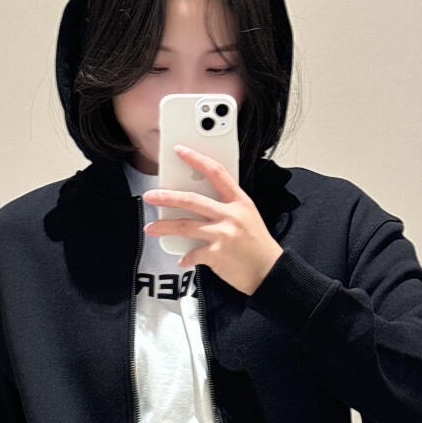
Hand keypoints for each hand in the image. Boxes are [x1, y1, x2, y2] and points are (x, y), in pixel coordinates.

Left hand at [142, 145, 282, 294]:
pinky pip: (192, 254)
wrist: (270, 271)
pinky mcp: (216, 254)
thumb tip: (198, 205)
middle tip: (151, 196)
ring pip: (185, 226)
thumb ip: (227, 208)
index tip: (180, 151)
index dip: (196, 159)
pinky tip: (183, 259)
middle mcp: (230, 215)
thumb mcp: (248, 217)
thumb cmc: (258, 245)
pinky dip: (185, 258)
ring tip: (151, 228)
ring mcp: (223, 234)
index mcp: (240, 202)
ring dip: (164, 227)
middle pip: (192, 200)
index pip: (216, 172)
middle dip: (167, 197)